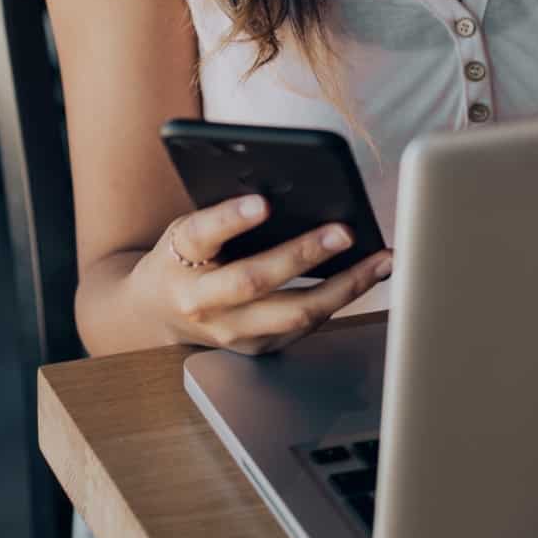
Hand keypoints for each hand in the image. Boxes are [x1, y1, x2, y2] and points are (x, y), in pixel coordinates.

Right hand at [139, 194, 392, 355]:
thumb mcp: (189, 227)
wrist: (157, 312)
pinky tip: (367, 278)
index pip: (201, 235)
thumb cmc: (185, 256)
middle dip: (304, 255)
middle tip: (344, 231)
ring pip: (292, 313)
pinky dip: (340, 300)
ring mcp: (230, 331)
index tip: (262, 203)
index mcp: (179, 257)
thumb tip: (288, 190)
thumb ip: (225, 215)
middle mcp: (201, 301)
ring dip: (344, 286)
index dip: (231, 219)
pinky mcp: (255, 348)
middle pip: (254, 280)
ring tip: (380, 260)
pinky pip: (304, 325)